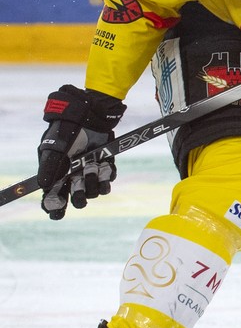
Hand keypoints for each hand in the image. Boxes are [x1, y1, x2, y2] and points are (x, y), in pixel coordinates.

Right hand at [37, 85, 125, 218]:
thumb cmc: (66, 132)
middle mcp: (74, 177)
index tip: (58, 211)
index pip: (54, 199)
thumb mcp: (53, 149)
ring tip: (90, 167)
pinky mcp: (105, 165)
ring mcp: (90, 172)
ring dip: (93, 183)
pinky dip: (107, 176)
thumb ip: (49, 167)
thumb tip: (44, 187)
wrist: (87, 117)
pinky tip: (102, 166)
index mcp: (57, 176)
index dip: (55, 208)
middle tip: (78, 187)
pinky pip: (109, 178)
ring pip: (94, 191)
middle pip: (77, 199)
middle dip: (79, 197)